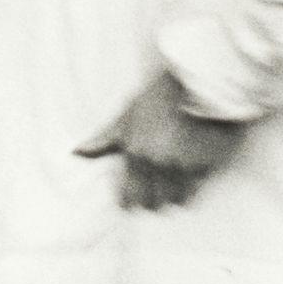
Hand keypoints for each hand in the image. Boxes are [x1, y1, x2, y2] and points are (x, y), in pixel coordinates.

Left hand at [76, 70, 244, 209]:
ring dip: (178, 195)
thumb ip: (104, 138)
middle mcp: (156, 160)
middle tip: (160, 188)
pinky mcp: (206, 163)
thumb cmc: (159, 96)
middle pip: (152, 204)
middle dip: (156, 200)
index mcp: (135, 150)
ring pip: (177, 201)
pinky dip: (195, 185)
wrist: (196, 79)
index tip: (134, 201)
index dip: (130, 202)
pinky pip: (197, 189)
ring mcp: (182, 164)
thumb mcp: (127, 114)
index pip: (128, 198)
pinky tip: (194, 171)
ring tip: (178, 179)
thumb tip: (76, 153)